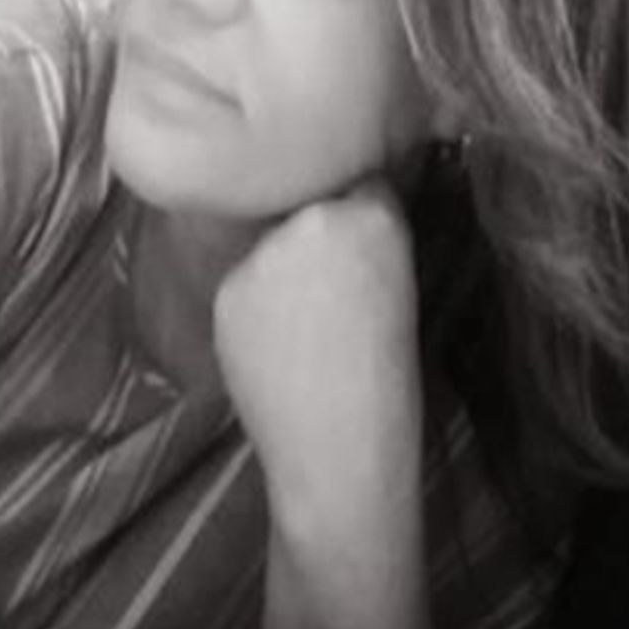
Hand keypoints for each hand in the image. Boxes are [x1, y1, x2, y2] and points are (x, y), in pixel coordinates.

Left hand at [213, 179, 429, 628]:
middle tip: (334, 287)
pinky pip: (244, 281)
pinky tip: (275, 341)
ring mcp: (264, 254)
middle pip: (309, 205)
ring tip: (303, 323)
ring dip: (281, 264)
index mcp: (374, 217)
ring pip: (271, 241)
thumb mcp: (401, 286)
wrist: (342, 449)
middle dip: (316, 231)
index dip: (359, 207)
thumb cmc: (392, 376)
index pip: (360, 179)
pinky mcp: (227, 289)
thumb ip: (369, 235)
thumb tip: (342, 199)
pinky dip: (255, 301)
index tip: (361, 237)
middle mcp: (314, 220)